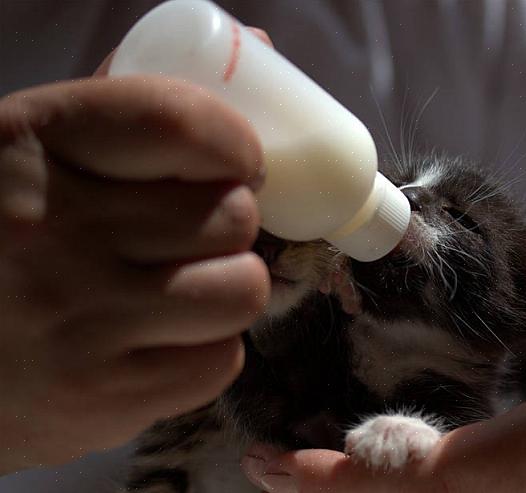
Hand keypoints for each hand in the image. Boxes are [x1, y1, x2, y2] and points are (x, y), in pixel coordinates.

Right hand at [0, 73, 267, 472]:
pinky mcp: (102, 398)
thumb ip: (129, 107)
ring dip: (224, 288)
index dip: (235, 144)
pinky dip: (203, 351)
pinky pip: (222, 360)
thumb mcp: (28, 158)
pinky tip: (156, 344)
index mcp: (27, 144)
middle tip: (186, 240)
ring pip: (242, 288)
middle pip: (231, 214)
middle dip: (225, 227)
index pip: (179, 122)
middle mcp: (50, 229)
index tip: (239, 164)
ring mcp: (78, 320)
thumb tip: (258, 48)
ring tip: (176, 292)